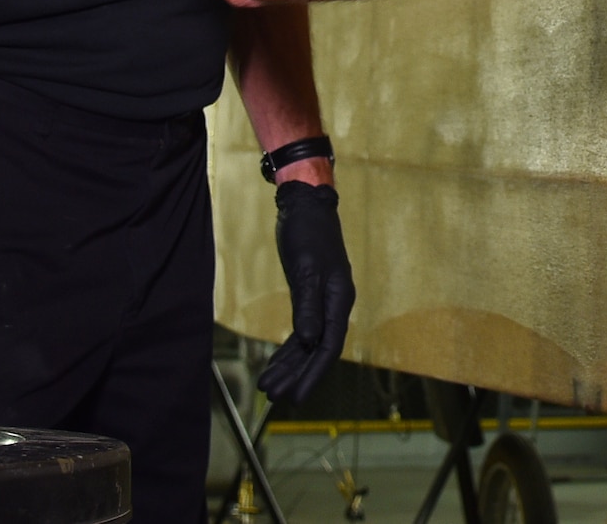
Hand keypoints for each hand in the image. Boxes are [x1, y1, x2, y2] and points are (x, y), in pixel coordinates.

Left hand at [257, 180, 354, 405]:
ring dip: (289, 367)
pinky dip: (287, 351)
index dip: (313, 375)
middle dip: (297, 376)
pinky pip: (300, 333)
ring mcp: (322, 302)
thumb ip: (308, 305)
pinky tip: (273, 366)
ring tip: (268, 389)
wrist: (306, 206)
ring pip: (307, 345)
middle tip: (275, 399)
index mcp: (338, 299)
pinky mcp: (309, 297)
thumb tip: (309, 341)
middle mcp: (334, 305)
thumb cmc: (307, 233)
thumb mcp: (306, 268)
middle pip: (318, 351)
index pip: (328, 347)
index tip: (296, 398)